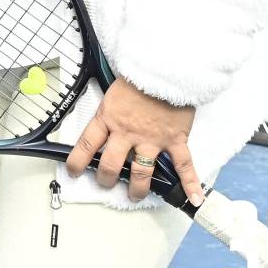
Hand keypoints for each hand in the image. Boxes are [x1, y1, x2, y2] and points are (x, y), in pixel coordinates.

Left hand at [65, 76, 201, 201]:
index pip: (87, 145)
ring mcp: (152, 139)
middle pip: (112, 165)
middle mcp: (127, 133)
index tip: (74, 171)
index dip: (77, 161)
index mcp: (108, 118)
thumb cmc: (138, 77)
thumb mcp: (113, 93)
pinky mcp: (174, 140)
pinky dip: (190, 183)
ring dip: (138, 188)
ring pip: (142, 172)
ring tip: (134, 195)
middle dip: (107, 178)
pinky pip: (183, 165)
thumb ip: (109, 112)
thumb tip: (104, 123)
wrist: (164, 69)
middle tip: (106, 183)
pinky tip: (194, 198)